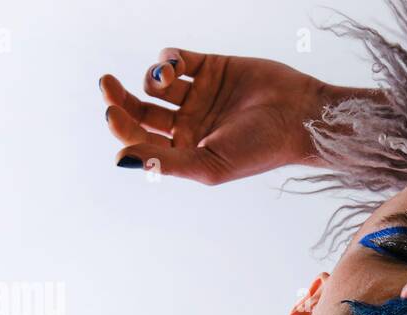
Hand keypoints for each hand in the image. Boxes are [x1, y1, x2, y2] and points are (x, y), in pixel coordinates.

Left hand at [99, 49, 374, 184]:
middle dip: (120, 98)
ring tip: (167, 78)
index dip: (120, 125)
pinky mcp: (210, 68)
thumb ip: (164, 162)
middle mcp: (188, 124)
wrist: (300, 116)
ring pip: (156, 83)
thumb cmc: (259, 148)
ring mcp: (198, 95)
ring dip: (152, 77)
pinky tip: (175, 65)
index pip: (140, 138)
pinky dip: (168, 59)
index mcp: (185, 151)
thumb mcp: (208, 164)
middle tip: (106, 85)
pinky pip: (175, 59)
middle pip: (140, 110)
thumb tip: (120, 159)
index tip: (110, 112)